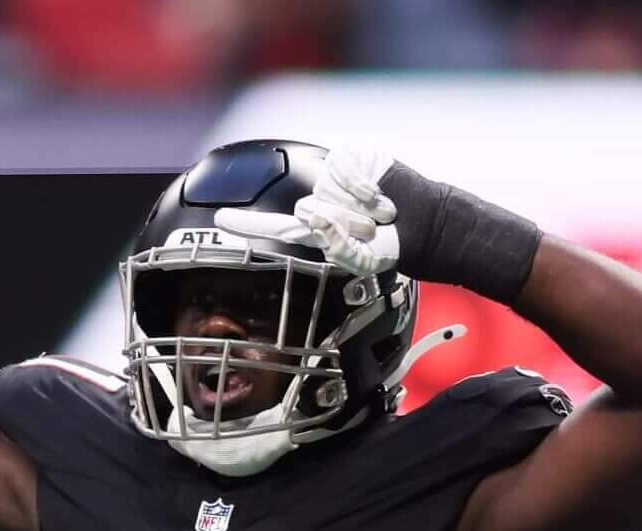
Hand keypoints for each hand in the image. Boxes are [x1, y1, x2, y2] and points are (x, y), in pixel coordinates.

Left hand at [214, 147, 401, 278]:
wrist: (423, 224)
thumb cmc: (389, 247)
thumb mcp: (361, 261)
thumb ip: (334, 246)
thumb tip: (312, 215)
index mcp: (314, 229)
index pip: (272, 226)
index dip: (244, 223)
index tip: (218, 219)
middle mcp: (318, 201)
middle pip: (307, 210)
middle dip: (342, 224)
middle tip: (369, 230)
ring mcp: (331, 179)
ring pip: (326, 192)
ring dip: (357, 208)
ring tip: (378, 216)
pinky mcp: (349, 159)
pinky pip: (342, 170)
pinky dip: (363, 188)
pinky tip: (379, 197)